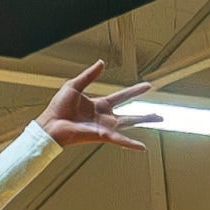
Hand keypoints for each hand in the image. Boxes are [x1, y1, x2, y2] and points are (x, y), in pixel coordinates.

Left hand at [36, 59, 155, 150]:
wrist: (50, 124)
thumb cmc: (58, 108)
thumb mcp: (74, 86)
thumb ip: (89, 75)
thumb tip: (101, 63)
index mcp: (99, 105)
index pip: (122, 96)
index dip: (135, 91)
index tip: (148, 86)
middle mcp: (104, 117)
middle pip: (130, 114)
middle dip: (145, 114)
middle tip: (159, 114)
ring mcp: (104, 127)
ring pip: (129, 124)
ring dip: (144, 121)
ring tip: (159, 120)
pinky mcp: (101, 135)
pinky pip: (119, 139)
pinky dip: (130, 143)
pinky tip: (142, 147)